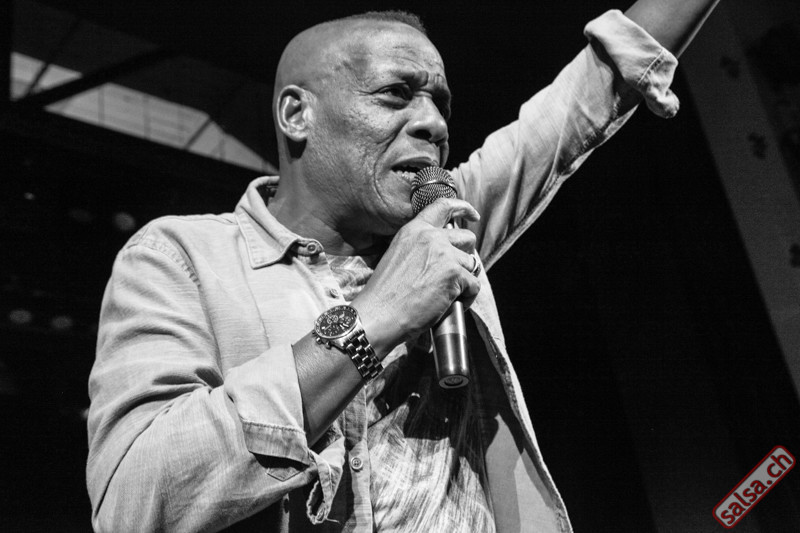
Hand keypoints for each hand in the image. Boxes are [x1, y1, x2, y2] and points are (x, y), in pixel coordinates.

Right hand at [351, 198, 480, 357]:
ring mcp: (444, 254)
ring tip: (448, 295)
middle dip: (465, 256)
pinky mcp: (453, 274)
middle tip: (455, 273)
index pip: (443, 206)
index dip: (463, 208)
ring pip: (472, 264)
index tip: (473, 215)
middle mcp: (431, 237)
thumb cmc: (384, 294)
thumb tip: (443, 253)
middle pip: (467, 238)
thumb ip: (420, 248)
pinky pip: (474, 285)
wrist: (378, 315)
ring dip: (465, 280)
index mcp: (414, 230)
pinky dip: (467, 298)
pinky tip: (452, 304)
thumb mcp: (397, 256)